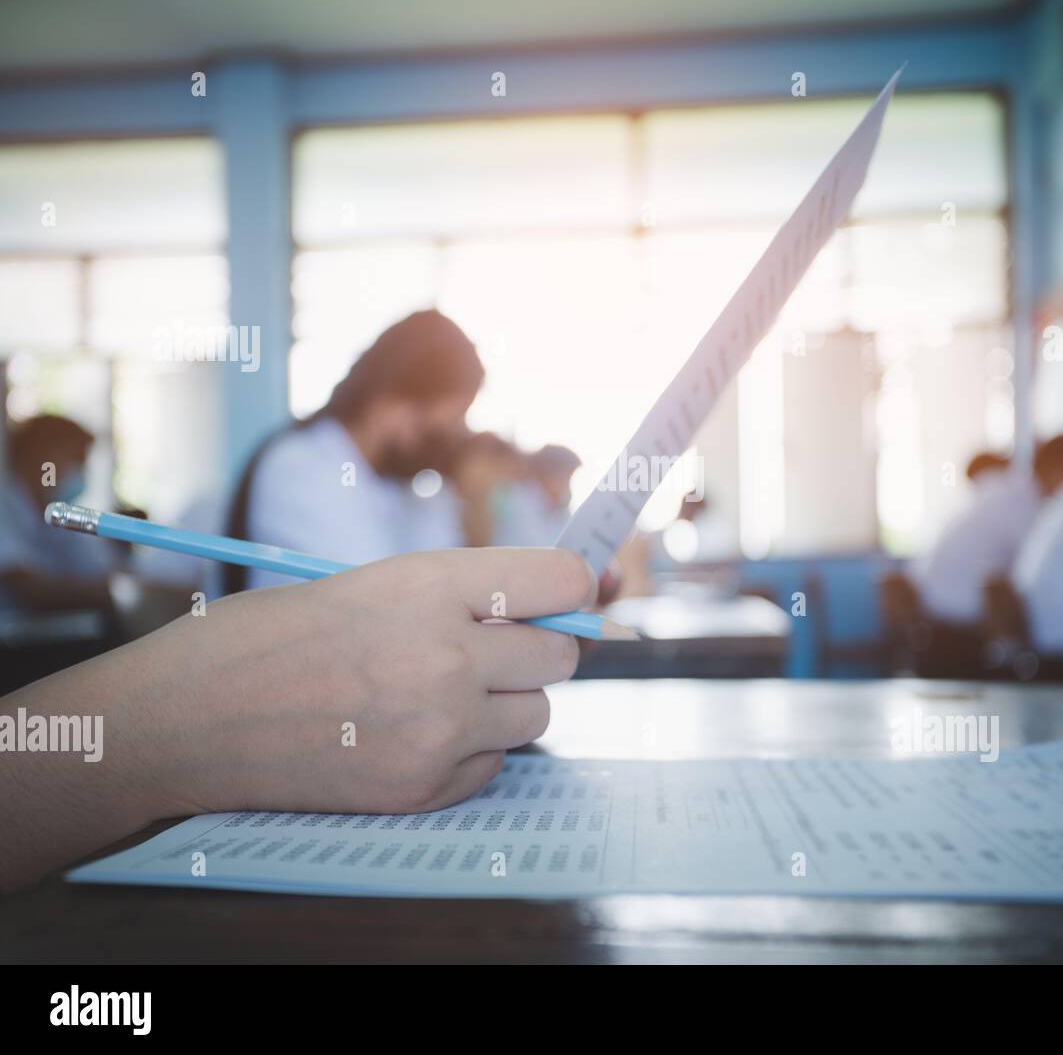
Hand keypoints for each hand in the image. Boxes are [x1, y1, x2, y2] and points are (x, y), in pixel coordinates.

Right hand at [130, 548, 593, 817]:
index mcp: (428, 585)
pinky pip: (494, 765)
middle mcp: (446, 657)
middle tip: (489, 648)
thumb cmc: (270, 636)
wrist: (185, 719)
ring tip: (437, 693)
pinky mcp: (423, 787)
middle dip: (536, 649)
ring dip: (505, 704)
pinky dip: (470, 752)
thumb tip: (562, 604)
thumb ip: (463, 595)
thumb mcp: (371, 584)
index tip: (566, 595)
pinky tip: (411, 734)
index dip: (572, 586)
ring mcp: (438, 729)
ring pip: (536, 714)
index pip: (562, 580)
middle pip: (561, 655)